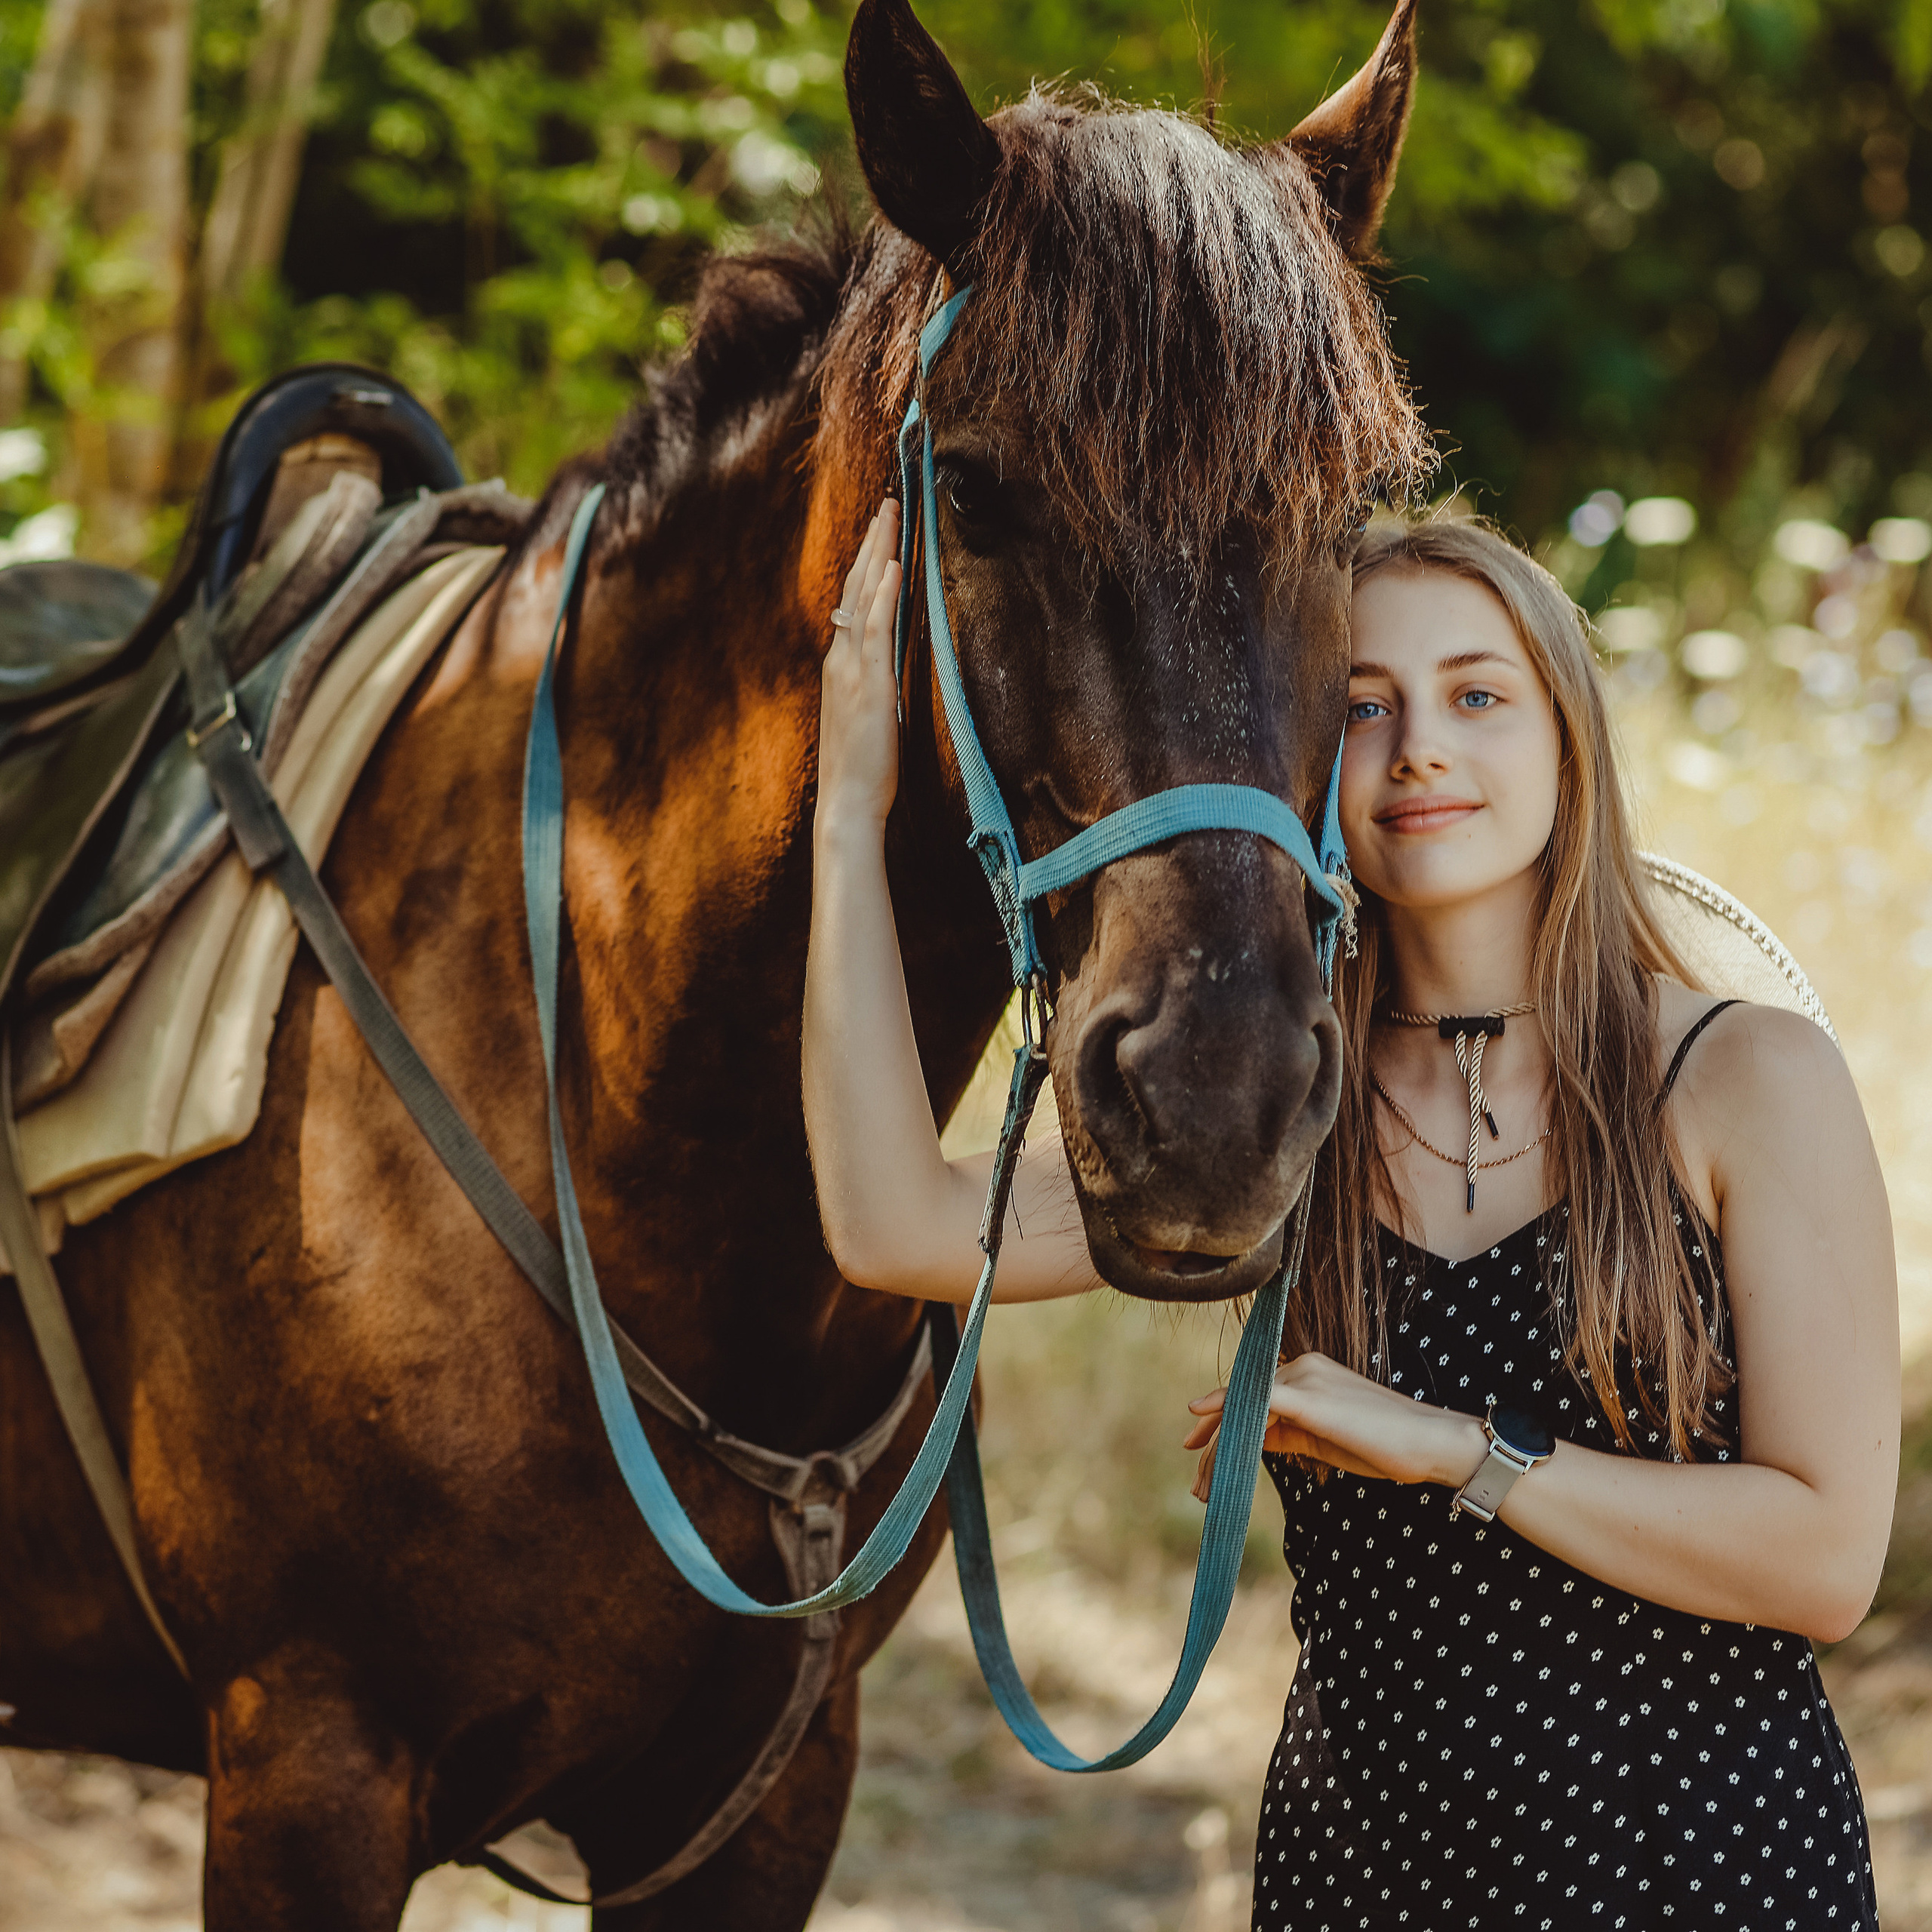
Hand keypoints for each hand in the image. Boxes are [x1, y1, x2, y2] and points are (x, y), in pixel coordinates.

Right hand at [816, 499, 902, 837]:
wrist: (847, 804)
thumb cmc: (862, 770)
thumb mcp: (869, 717)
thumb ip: (875, 686)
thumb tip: (890, 667)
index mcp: (841, 667)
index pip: (854, 604)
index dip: (866, 566)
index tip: (881, 533)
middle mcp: (841, 661)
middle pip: (854, 590)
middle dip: (871, 545)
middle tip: (887, 504)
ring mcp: (852, 671)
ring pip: (863, 600)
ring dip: (877, 555)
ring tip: (890, 517)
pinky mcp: (870, 686)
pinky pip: (876, 631)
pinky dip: (882, 597)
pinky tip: (891, 567)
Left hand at [1183, 1352, 1486, 1503]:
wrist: (1430, 1443)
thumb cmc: (1386, 1445)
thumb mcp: (1326, 1439)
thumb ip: (1289, 1433)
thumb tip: (1255, 1440)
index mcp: (1307, 1374)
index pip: (1254, 1398)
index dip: (1223, 1424)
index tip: (1200, 1451)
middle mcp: (1302, 1367)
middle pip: (1243, 1403)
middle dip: (1216, 1442)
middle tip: (1199, 1482)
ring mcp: (1305, 1377)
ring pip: (1245, 1406)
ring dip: (1220, 1445)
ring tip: (1204, 1484)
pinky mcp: (1309, 1395)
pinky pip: (1257, 1398)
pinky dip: (1227, 1407)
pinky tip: (1202, 1417)